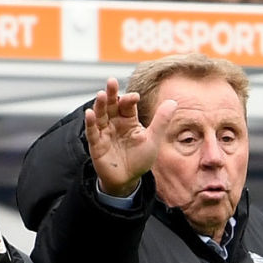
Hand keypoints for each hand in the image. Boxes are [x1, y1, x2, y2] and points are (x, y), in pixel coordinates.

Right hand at [84, 77, 176, 196]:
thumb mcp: (153, 139)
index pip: (128, 105)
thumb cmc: (140, 160)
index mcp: (129, 120)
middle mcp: (115, 123)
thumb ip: (161, 121)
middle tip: (111, 81)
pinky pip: (92, 132)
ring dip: (100, 105)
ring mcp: (105, 133)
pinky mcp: (96, 144)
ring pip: (100, 115)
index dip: (130, 99)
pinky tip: (90, 113)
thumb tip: (173, 101)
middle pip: (112, 105)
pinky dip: (90, 123)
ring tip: (101, 95)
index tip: (134, 97)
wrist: (128, 181)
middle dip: (111, 94)